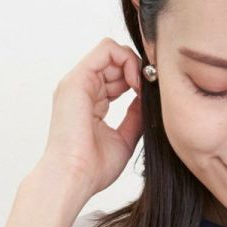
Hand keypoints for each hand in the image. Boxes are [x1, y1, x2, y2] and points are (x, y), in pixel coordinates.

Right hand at [35, 39, 144, 200]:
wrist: (74, 177)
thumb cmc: (93, 168)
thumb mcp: (124, 139)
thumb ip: (134, 116)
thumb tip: (147, 100)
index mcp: (89, 103)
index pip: (116, 78)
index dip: (136, 81)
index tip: (150, 97)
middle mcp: (81, 89)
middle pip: (115, 62)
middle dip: (138, 72)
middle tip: (151, 91)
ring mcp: (78, 82)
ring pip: (112, 52)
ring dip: (135, 66)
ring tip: (144, 88)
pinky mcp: (78, 79)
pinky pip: (107, 49)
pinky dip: (128, 60)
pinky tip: (136, 83)